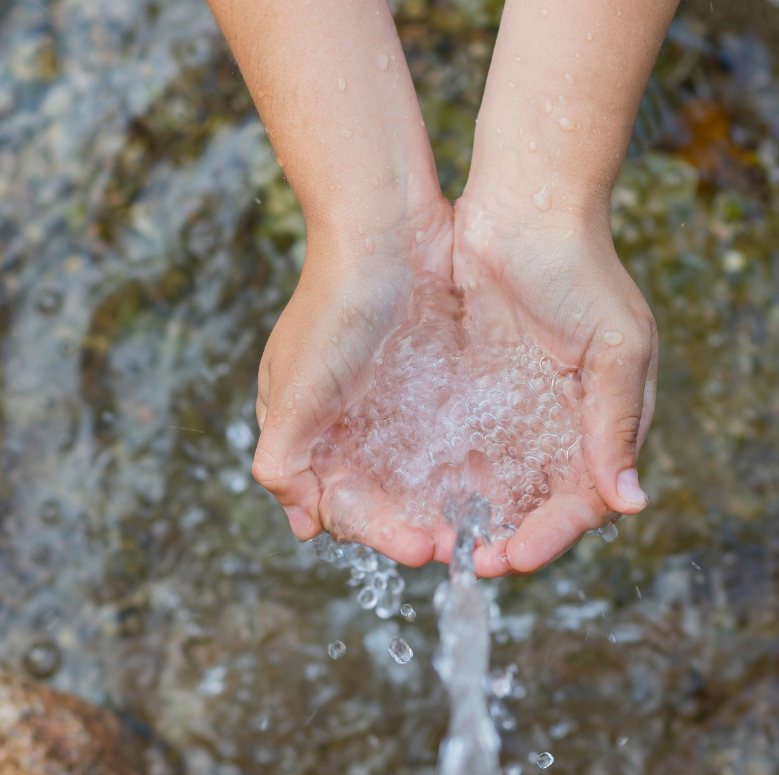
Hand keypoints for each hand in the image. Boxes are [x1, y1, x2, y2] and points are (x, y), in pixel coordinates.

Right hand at [250, 200, 455, 566]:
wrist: (385, 223)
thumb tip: (299, 521)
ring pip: (416, 475)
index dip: (378, 533)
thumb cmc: (334, 303)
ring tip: (484, 525)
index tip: (420, 548)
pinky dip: (464, 466)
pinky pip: (447, 437)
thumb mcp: (297, 388)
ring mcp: (389, 400)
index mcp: (304, 429)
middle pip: (381, 498)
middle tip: (459, 546)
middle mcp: (345, 422)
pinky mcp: (430, 379)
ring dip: (444, 505)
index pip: (340, 505)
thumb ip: (284, 456)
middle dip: (415, 526)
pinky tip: (494, 482)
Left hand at [451, 193, 657, 575]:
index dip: (551, 535)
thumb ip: (615, 424)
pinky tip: (423, 499)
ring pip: (500, 486)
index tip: (513, 557)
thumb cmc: (581, 268)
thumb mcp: (613, 346)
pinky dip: (449, 480)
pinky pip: (464, 450)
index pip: (585, 501)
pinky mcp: (477, 391)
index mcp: (607, 422)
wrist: (526, 202)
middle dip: (508, 539)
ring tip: (442, 543)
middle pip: (539, 505)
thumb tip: (631, 503)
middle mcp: (565, 426)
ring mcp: (519, 410)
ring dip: (476, 519)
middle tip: (471, 563)